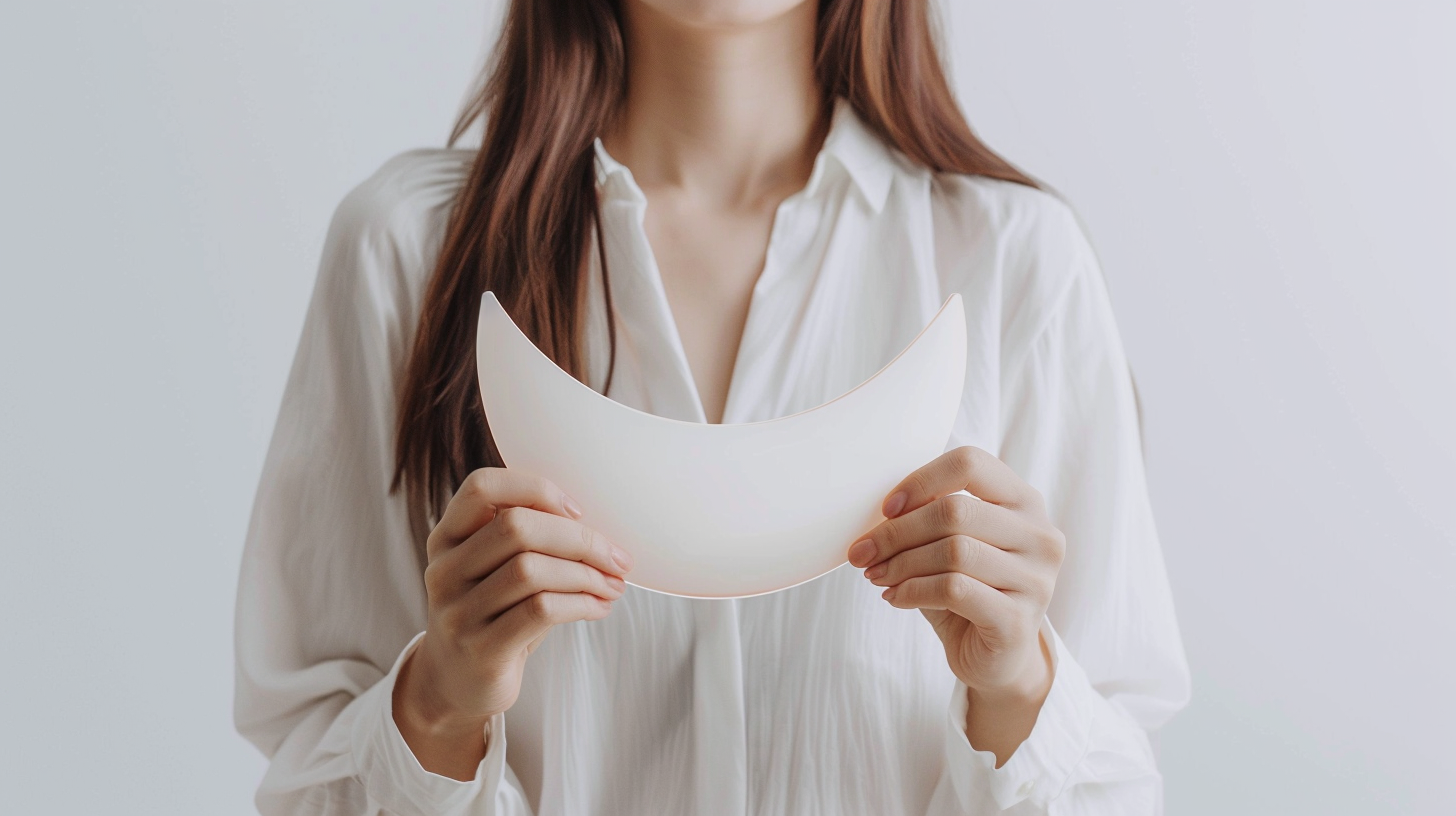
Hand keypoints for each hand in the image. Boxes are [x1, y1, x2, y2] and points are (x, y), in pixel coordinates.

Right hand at [393, 467, 632, 778]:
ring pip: (531, 570)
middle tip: (617, 558)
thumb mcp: (498, 567)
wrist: (458, 681)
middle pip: (516, 527)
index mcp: (448, 537)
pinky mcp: (479, 649)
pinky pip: (539, 611)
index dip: (534, 488)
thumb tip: (601, 526)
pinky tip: (599, 607)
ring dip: (586, 574)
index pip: (481, 487)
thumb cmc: (495, 612)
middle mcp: (445, 570)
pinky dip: (581, 604)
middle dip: (579, 539)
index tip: (578, 511)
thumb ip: (528, 538)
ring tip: (613, 585)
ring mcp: (457, 611)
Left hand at [847, 446, 1064, 762]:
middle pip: (955, 512)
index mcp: (1024, 502)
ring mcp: (1036, 580)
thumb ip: (929, 516)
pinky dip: (913, 591)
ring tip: (876, 575)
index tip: (886, 509)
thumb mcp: (949, 544)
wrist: (997, 660)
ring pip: (952, 551)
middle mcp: (1040, 536)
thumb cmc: (968, 592)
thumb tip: (880, 508)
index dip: (920, 481)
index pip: (971, 464)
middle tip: (864, 552)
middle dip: (897, 532)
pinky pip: (954, 590)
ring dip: (901, 564)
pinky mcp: (1019, 620)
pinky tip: (894, 597)